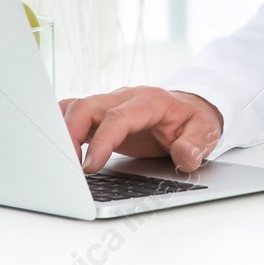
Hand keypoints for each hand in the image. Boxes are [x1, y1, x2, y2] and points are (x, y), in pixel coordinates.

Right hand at [59, 86, 223, 174]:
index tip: (90, 166)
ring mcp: (109, 105)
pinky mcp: (100, 116)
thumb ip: (196, 144)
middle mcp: (124, 98)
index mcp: (149, 101)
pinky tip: (58, 150)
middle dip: (69, 133)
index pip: (118, 117)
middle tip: (66, 166)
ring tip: (57, 160)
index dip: (101, 141)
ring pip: (74, 108)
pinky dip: (60, 129)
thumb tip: (184, 156)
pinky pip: (72, 114)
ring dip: (60, 131)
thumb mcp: (206, 131)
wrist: (190, 109)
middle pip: (86, 106)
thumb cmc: (194, 120)